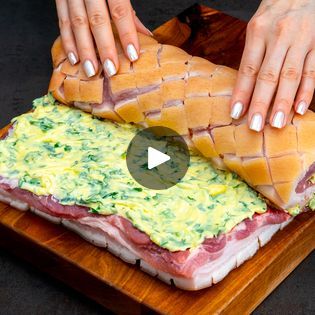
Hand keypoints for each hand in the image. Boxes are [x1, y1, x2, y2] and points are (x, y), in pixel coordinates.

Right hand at [55, 0, 151, 76]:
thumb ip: (130, 11)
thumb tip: (146, 36)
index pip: (120, 10)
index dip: (127, 34)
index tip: (132, 55)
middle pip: (97, 19)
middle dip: (104, 47)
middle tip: (110, 70)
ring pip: (77, 22)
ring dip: (84, 50)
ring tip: (91, 70)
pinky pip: (62, 20)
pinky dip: (67, 41)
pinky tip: (74, 58)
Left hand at [230, 0, 314, 130]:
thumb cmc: (273, 14)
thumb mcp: (257, 29)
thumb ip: (252, 57)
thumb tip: (244, 93)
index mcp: (258, 32)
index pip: (248, 69)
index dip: (242, 93)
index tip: (236, 113)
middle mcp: (279, 35)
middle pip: (268, 76)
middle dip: (261, 103)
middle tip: (255, 126)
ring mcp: (301, 39)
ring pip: (291, 76)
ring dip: (283, 102)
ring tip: (276, 123)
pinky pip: (312, 70)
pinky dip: (306, 91)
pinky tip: (300, 108)